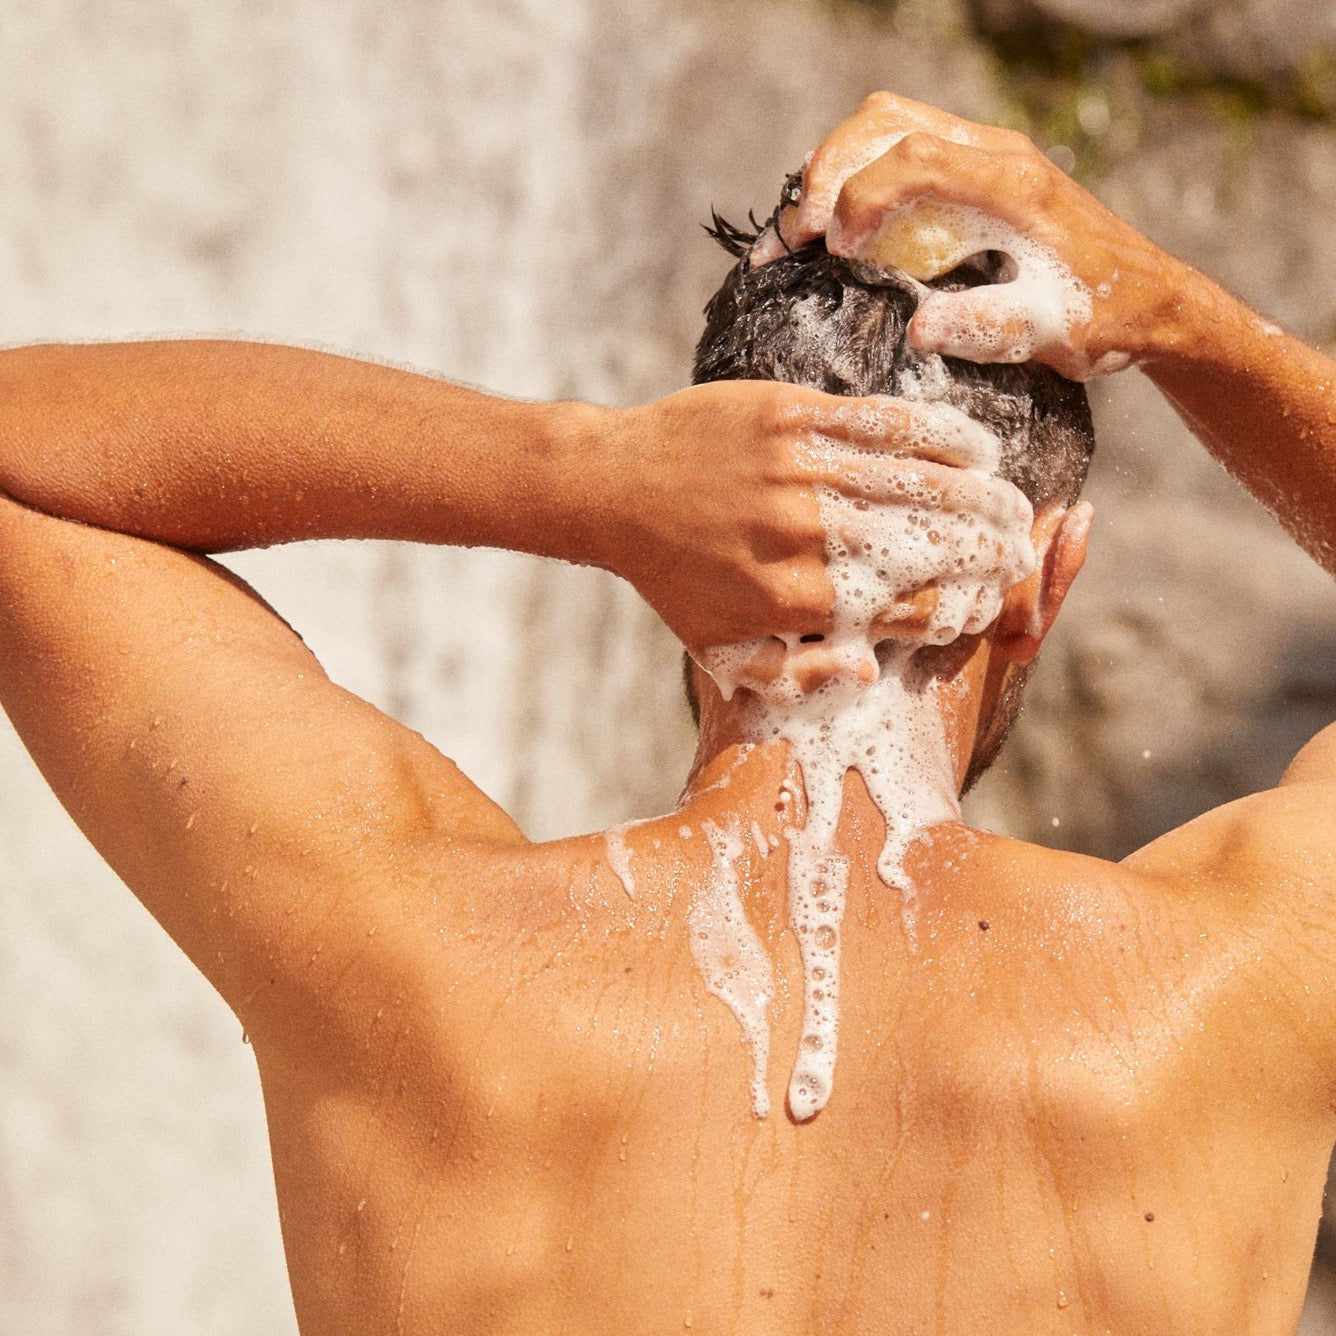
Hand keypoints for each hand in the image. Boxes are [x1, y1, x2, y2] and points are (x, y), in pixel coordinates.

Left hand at [595, 381, 1031, 655]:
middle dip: (992, 552)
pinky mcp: (791, 414)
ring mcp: (800, 469)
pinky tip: (974, 448)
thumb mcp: (720, 651)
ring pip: (919, 481)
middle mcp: (805, 536)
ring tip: (1014, 506)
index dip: (961, 607)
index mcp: (796, 601)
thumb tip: (871, 673)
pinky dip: (940, 435)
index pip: (909, 608)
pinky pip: (885, 422)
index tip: (983, 604)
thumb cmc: (673, 576)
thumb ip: (794, 677)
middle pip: (930, 544)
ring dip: (981, 495)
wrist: (616, 488)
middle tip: (1020, 553)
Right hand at [753, 92, 1195, 379]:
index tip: (836, 251)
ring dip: (834, 170)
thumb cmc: (1103, 319)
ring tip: (801, 233)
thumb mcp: (1052, 333)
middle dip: (826, 173)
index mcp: (1013, 185)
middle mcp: (996, 154)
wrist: (1150, 302)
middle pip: (886, 123)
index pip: (914, 159)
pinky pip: (898, 148)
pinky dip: (854, 178)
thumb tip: (918, 331)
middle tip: (793, 238)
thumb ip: (989, 326)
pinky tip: (834, 228)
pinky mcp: (974, 173)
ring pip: (886, 125)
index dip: (860, 197)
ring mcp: (983, 157)